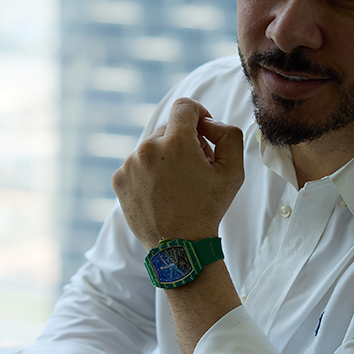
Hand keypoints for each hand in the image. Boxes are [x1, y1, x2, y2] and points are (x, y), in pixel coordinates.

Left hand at [112, 97, 244, 248]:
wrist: (180, 246)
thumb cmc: (208, 208)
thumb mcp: (233, 171)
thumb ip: (229, 135)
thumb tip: (210, 124)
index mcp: (176, 142)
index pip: (184, 106)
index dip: (198, 114)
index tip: (203, 131)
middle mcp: (148, 148)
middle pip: (168, 128)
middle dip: (183, 141)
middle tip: (196, 168)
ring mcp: (130, 164)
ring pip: (152, 147)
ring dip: (165, 158)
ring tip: (178, 185)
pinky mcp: (119, 179)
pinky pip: (137, 164)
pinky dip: (149, 173)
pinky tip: (161, 192)